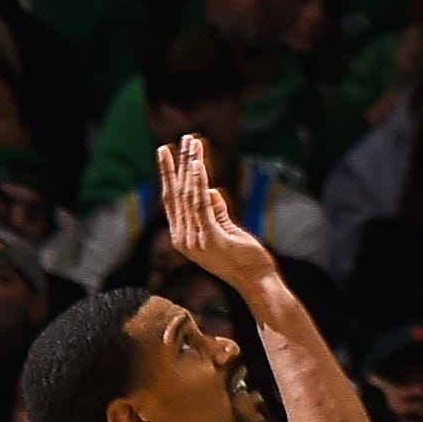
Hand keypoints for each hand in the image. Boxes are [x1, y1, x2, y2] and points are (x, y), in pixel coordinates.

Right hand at [160, 135, 276, 299]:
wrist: (256, 280)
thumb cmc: (243, 255)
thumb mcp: (225, 229)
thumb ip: (216, 211)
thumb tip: (211, 191)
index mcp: (182, 235)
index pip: (171, 200)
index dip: (169, 175)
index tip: (166, 152)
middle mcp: (183, 237)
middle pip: (176, 193)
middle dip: (176, 164)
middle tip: (175, 140)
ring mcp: (195, 239)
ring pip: (189, 194)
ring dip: (191, 165)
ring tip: (191, 143)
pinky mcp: (210, 238)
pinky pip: (202, 204)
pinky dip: (200, 183)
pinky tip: (199, 165)